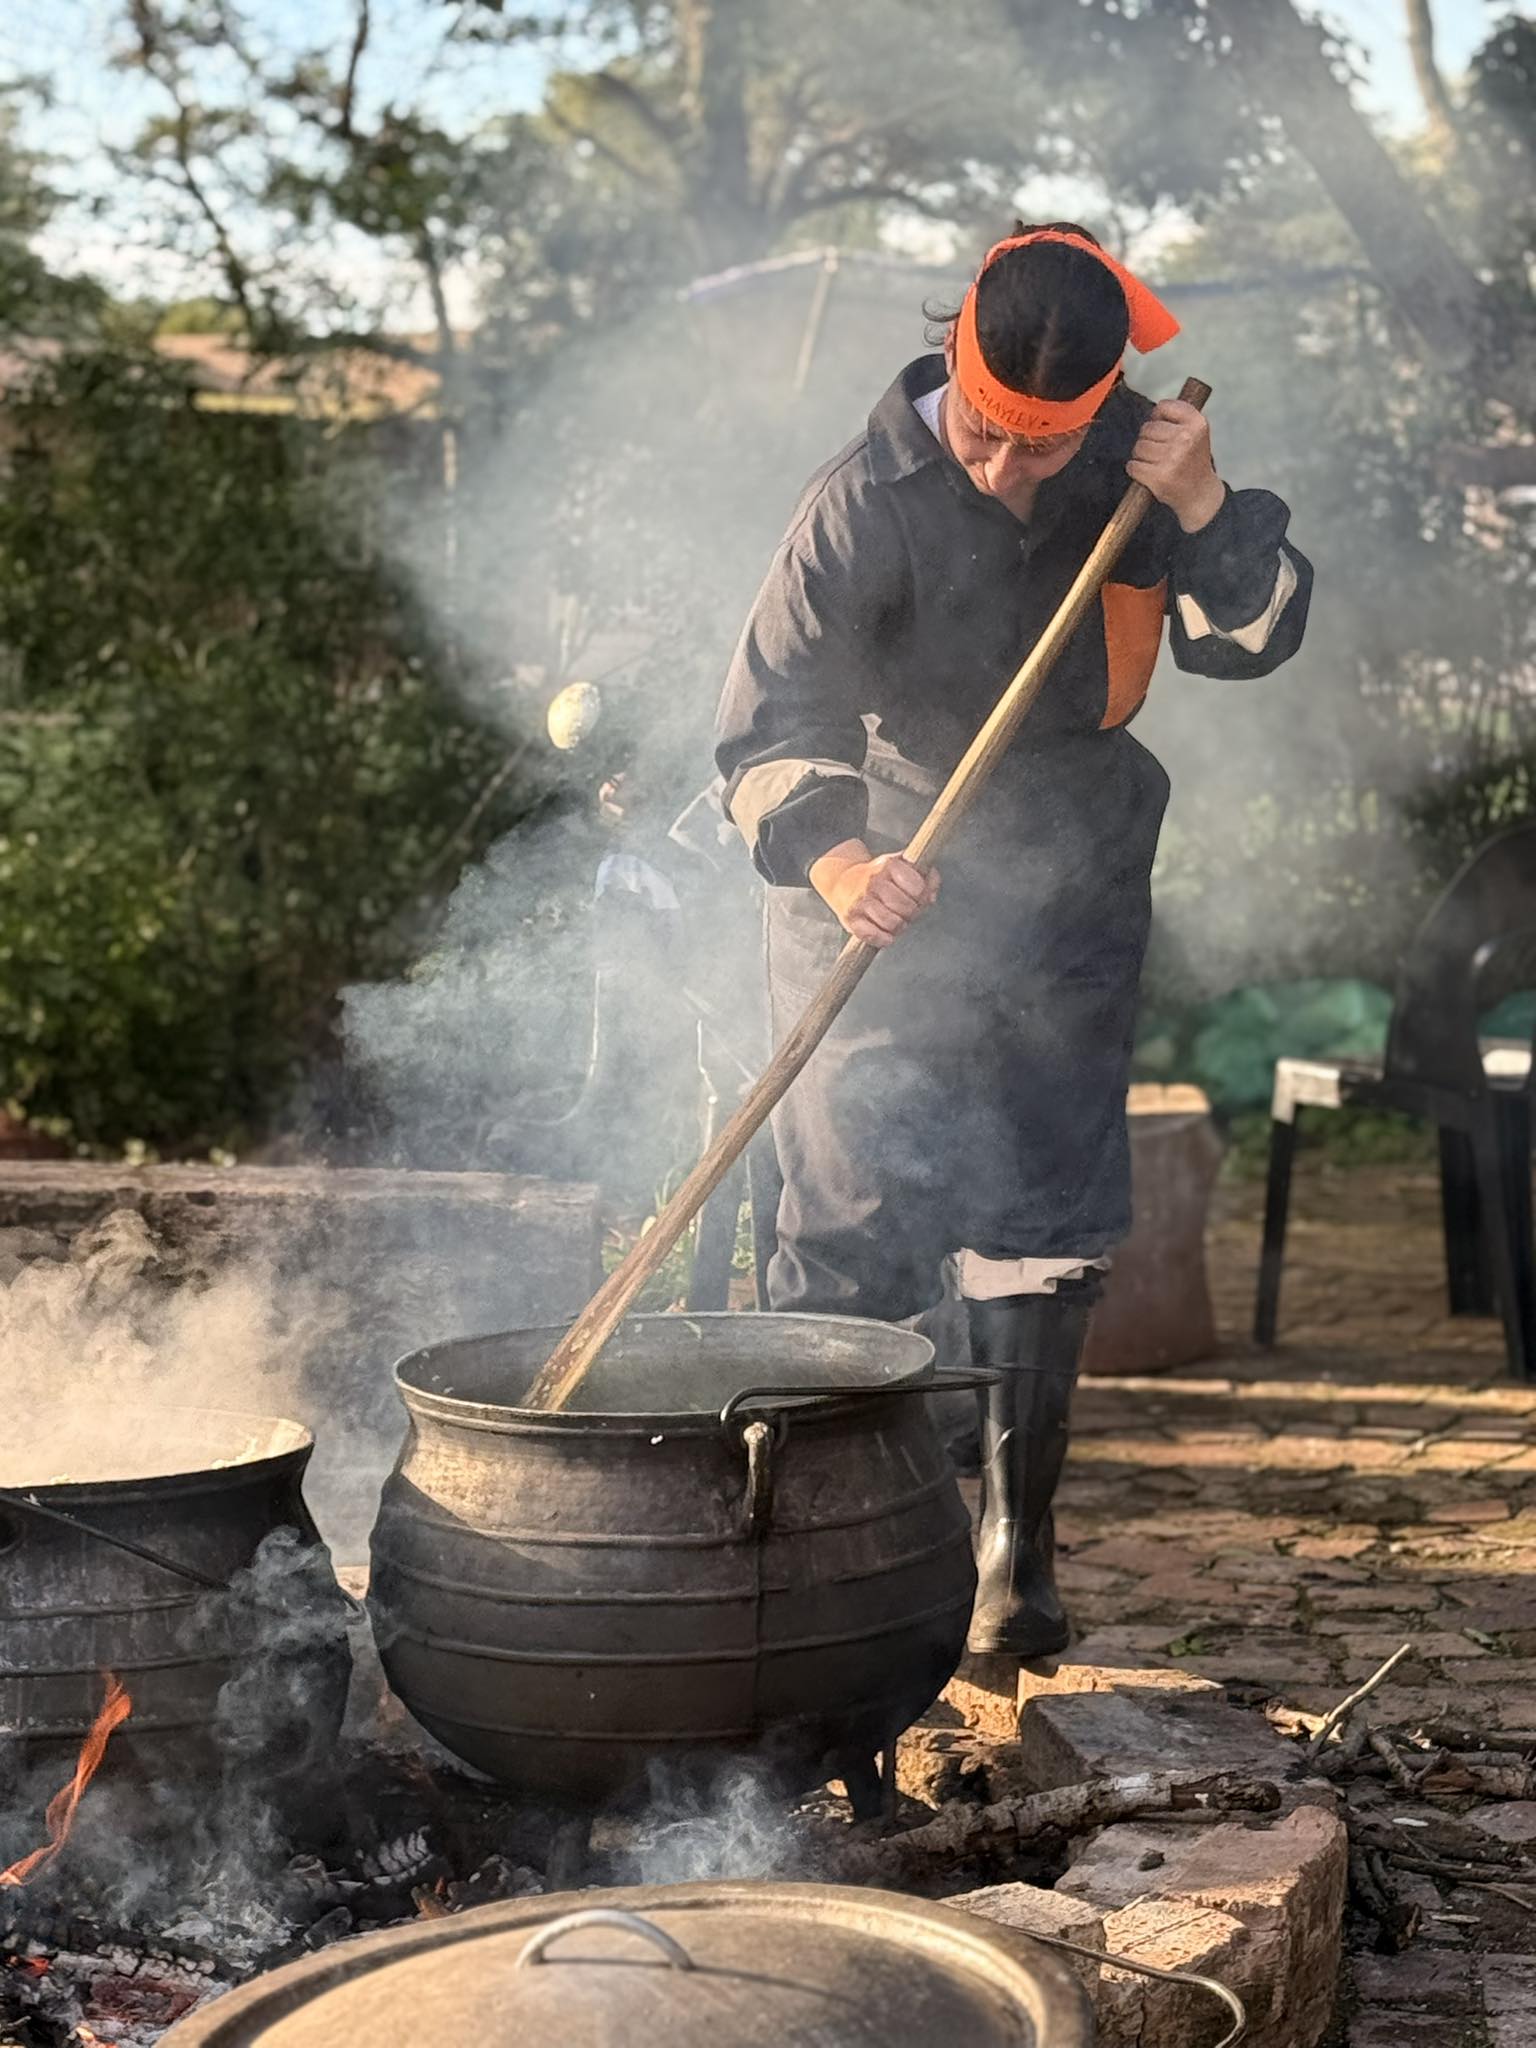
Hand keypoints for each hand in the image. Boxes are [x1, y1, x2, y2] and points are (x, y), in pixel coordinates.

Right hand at [808, 840, 939, 948]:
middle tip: (908, 912)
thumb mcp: (904, 867)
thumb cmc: (881, 877)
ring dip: (899, 927)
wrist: (842, 881)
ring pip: (891, 922)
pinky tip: (886, 935)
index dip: (922, 895)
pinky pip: (872, 935)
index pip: (917, 886)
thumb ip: (927, 877)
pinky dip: (883, 939)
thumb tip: (931, 896)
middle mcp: (874, 881)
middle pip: (905, 906)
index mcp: (889, 865)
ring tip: (897, 921)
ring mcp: (861, 901)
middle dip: (912, 913)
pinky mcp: (851, 919)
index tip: (918, 896)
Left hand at [1127, 398, 1224, 532]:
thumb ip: (1178, 418)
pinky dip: (1135, 470)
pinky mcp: (1159, 477)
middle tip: (1161, 452)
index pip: (1164, 406)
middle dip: (1148, 440)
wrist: (1199, 494)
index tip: (1164, 429)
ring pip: (1138, 447)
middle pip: (1147, 428)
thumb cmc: (1192, 462)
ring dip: (1141, 456)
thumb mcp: (1196, 433)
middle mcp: (1186, 439)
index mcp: (1197, 424)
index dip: (1158, 417)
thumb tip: (1153, 411)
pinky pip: (1133, 466)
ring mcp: (1172, 458)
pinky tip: (1148, 474)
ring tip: (1156, 463)